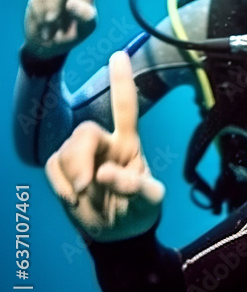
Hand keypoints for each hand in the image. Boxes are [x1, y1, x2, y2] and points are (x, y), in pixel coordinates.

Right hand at [24, 0, 104, 58]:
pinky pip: (37, 0)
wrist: (48, 42)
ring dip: (47, 12)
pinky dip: (39, 15)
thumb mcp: (86, 29)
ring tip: (52, 26)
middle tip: (52, 21)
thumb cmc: (73, 34)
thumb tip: (72, 2)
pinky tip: (44, 24)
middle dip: (55, 1)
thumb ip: (85, 16)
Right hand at [45, 52, 163, 241]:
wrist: (116, 235)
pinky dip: (60, 184)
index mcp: (129, 144)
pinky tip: (73, 198)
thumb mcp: (149, 203)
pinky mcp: (64, 171)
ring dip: (71, 173)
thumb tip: (107, 174)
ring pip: (66, 149)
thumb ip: (136, 189)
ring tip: (83, 195)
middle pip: (85, 132)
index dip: (121, 82)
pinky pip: (52, 167)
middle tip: (86, 185)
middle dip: (81, 156)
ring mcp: (82, 157)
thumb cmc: (139, 213)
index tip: (118, 55)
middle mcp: (105, 144)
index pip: (125, 108)